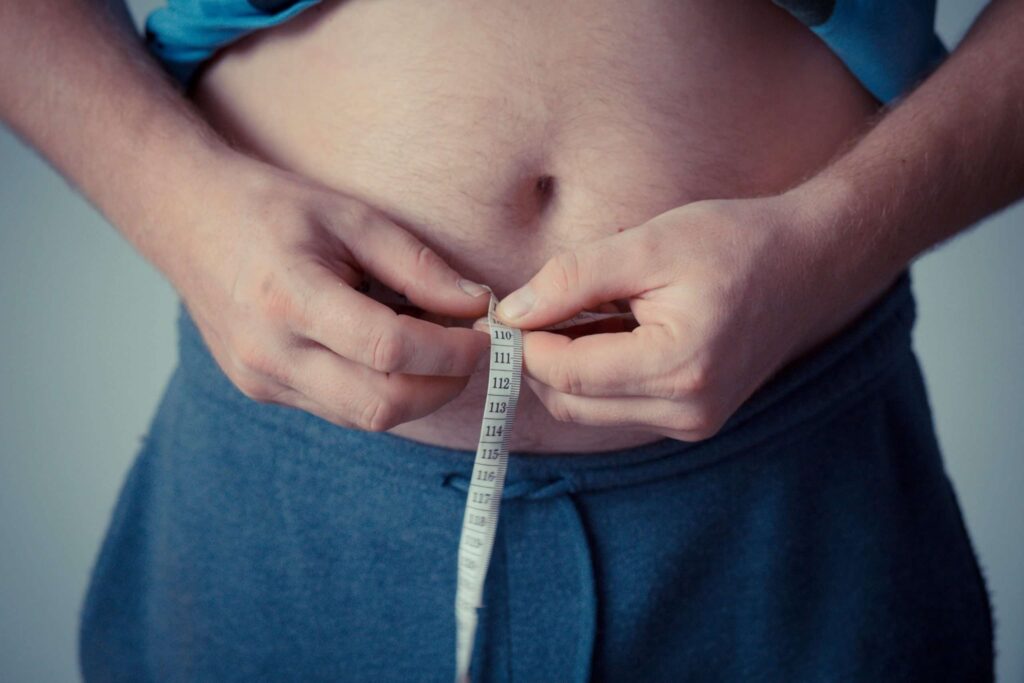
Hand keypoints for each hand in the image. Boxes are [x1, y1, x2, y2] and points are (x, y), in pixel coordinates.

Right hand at [165, 155, 490, 430]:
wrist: (186, 219)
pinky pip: (340, 410)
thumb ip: (417, 265)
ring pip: (364, 418)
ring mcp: (262, 381)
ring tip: (437, 350)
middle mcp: (270, 353)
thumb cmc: (272, 207)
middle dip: (444, 385)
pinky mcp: (263, 392)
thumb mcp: (351, 216)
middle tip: (472, 352)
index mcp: (289, 298)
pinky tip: (395, 358)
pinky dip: (382, 392)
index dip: (451, 351)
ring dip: (417, 394)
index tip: (486, 333)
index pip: (389, 351)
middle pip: (381, 405)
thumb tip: (477, 305)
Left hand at [493, 195, 897, 440]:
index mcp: (677, 367)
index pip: (565, 374)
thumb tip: (512, 313)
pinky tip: (615, 330)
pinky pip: (620, 408)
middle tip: (541, 306)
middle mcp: (687, 411)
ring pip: (591, 411)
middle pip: (571, 403)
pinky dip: (600, 375)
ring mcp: (693, 422)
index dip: (526, 342)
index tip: (514, 307)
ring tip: (588, 312)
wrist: (810, 264)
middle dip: (542, 358)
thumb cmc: (736, 243)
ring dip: (570, 368)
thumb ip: (573, 280)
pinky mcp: (694, 420)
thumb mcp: (648, 245)